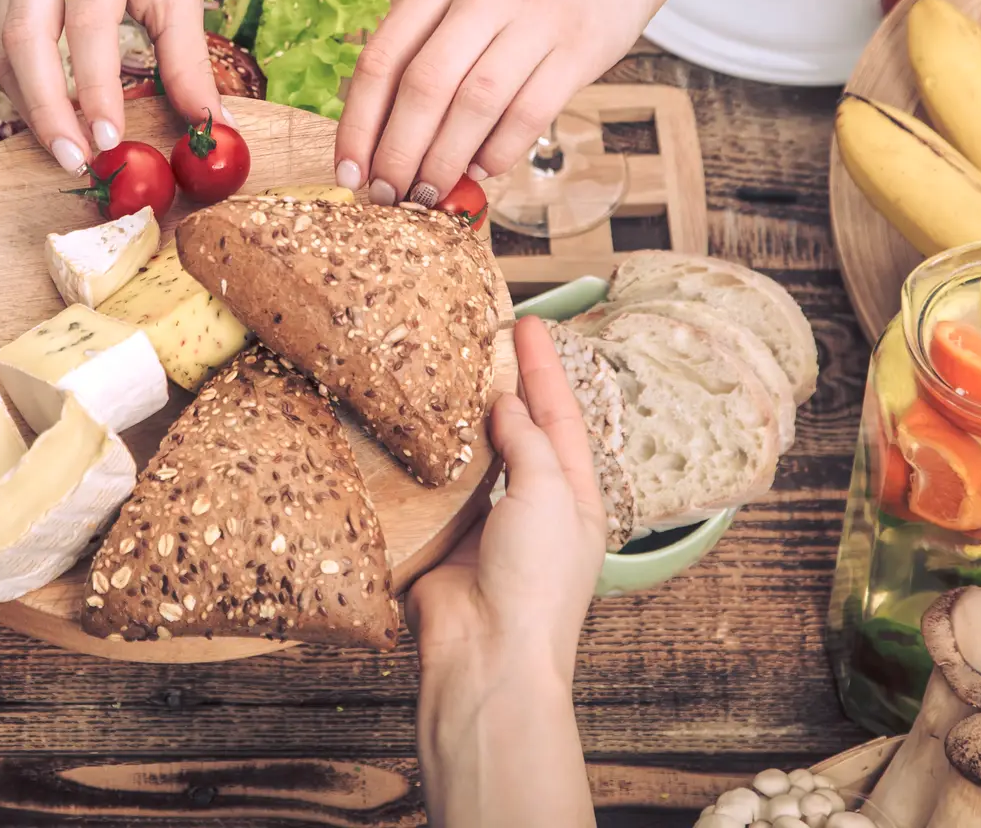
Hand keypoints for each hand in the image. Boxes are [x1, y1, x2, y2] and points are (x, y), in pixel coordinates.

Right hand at [0, 0, 221, 173]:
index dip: (95, 87)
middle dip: (48, 109)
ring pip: (4, 44)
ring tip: (65, 150)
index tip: (111, 141)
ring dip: (31, 106)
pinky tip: (48, 115)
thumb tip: (214, 126)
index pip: (90, 21)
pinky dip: (21, 86)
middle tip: (76, 162)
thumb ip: (189, 57)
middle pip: (28, 36)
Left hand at [335, 0, 657, 204]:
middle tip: (388, 194)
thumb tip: (386, 131)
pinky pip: (529, 114)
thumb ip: (429, 40)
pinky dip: (498, 151)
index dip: (358, 124)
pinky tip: (483, 169)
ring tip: (429, 194)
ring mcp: (536, 19)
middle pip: (424, 86)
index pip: (382, 58)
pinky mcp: (580, 50)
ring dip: (445, 161)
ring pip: (475, 105)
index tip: (347, 170)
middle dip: (398, 153)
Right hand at [406, 316, 606, 678]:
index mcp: (574, 497)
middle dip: (501, 385)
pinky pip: (428, 488)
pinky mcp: (438, 541)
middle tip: (481, 335)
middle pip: (516, 431)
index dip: (544, 368)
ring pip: (470, 456)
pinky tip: (406, 427)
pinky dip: (420, 458)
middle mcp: (530, 508)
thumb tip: (505, 405)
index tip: (527, 324)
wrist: (486, 658)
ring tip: (440, 369)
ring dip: (457, 418)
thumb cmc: (535, 583)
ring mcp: (483, 525)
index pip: (561, 416)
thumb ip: (528, 442)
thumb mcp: (549, 494)